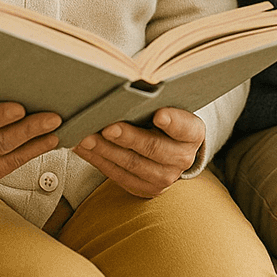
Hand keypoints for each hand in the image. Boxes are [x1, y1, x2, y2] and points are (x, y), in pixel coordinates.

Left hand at [73, 107, 204, 197]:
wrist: (169, 146)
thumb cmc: (163, 114)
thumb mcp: (168, 105)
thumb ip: (154, 99)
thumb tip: (128, 86)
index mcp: (192, 133)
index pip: (184, 127)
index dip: (173, 121)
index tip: (158, 114)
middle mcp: (182, 158)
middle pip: (153, 148)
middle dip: (128, 138)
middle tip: (107, 127)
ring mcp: (164, 178)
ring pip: (131, 164)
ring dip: (106, 151)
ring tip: (86, 138)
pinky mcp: (145, 190)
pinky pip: (118, 176)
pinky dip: (99, 161)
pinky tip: (84, 149)